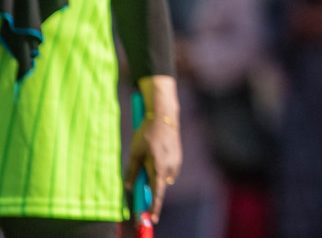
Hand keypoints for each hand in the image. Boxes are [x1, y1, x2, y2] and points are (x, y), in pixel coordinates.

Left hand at [125, 77, 180, 222]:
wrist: (164, 116)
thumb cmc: (147, 134)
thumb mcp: (135, 153)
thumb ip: (132, 171)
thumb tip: (129, 187)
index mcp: (159, 167)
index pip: (157, 193)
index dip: (154, 207)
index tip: (152, 219)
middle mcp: (170, 167)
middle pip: (159, 185)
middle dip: (150, 185)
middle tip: (140, 175)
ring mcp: (176, 161)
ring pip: (164, 177)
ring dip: (155, 175)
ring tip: (147, 158)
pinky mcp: (178, 156)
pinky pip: (168, 169)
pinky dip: (161, 168)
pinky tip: (155, 154)